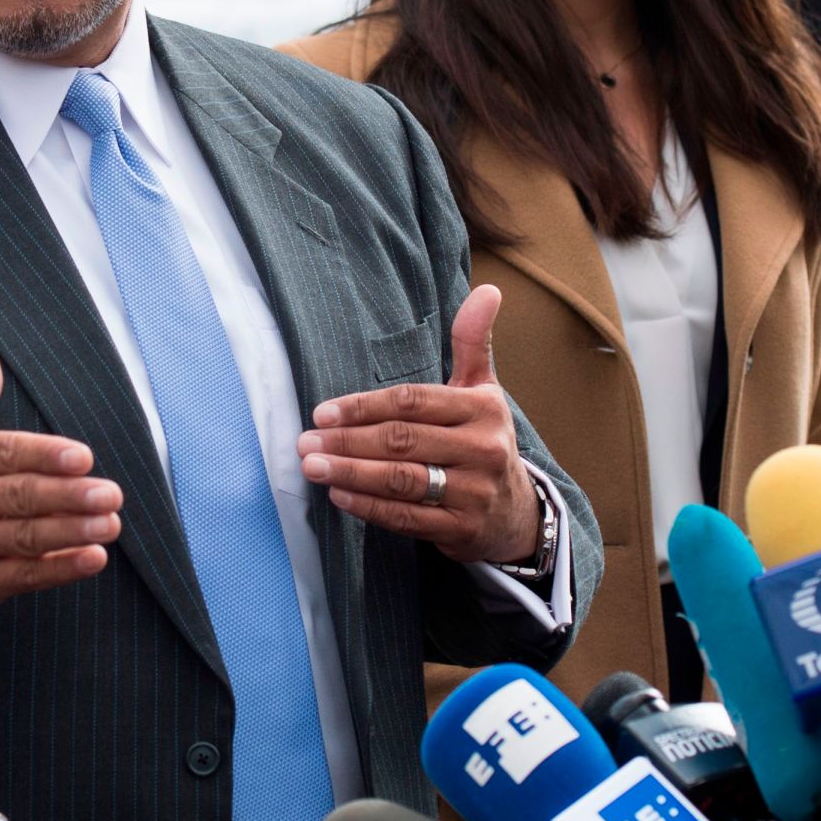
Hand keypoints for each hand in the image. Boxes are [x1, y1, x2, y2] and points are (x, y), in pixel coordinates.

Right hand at [0, 339, 121, 621]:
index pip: (1, 453)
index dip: (43, 455)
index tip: (82, 456)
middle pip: (16, 497)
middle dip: (67, 496)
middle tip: (110, 493)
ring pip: (23, 538)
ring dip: (71, 532)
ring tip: (110, 524)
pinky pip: (22, 577)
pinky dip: (59, 570)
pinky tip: (92, 559)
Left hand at [299, 284, 537, 563]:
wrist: (515, 514)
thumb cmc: (483, 441)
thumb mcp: (483, 390)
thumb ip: (473, 342)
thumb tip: (487, 290)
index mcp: (483, 409)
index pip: (414, 402)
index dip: (364, 406)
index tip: (323, 413)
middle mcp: (483, 449)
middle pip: (403, 441)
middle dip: (348, 442)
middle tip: (305, 442)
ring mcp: (474, 493)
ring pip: (402, 480)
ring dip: (351, 474)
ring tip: (312, 467)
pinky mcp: (461, 530)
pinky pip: (407, 517)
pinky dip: (369, 507)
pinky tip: (340, 496)